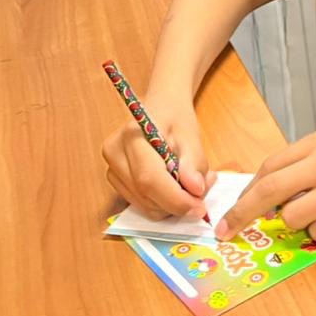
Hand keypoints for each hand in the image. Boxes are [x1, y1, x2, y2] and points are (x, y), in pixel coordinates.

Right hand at [101, 89, 215, 218]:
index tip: (200, 208)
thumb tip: (196, 190)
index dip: (176, 200)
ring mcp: (112, 169)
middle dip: (178, 202)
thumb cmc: (175, 118)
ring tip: (191, 182)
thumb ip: (194, 163)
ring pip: (145, 205)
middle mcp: (115, 154)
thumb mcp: (191, 135)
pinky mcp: (116, 181)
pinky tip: (175, 185)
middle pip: (146, 196)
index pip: (149, 179)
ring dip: (172, 204)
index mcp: (132, 136)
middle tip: (204, 188)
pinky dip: (162, 202)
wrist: (160, 107)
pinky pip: (142, 204)